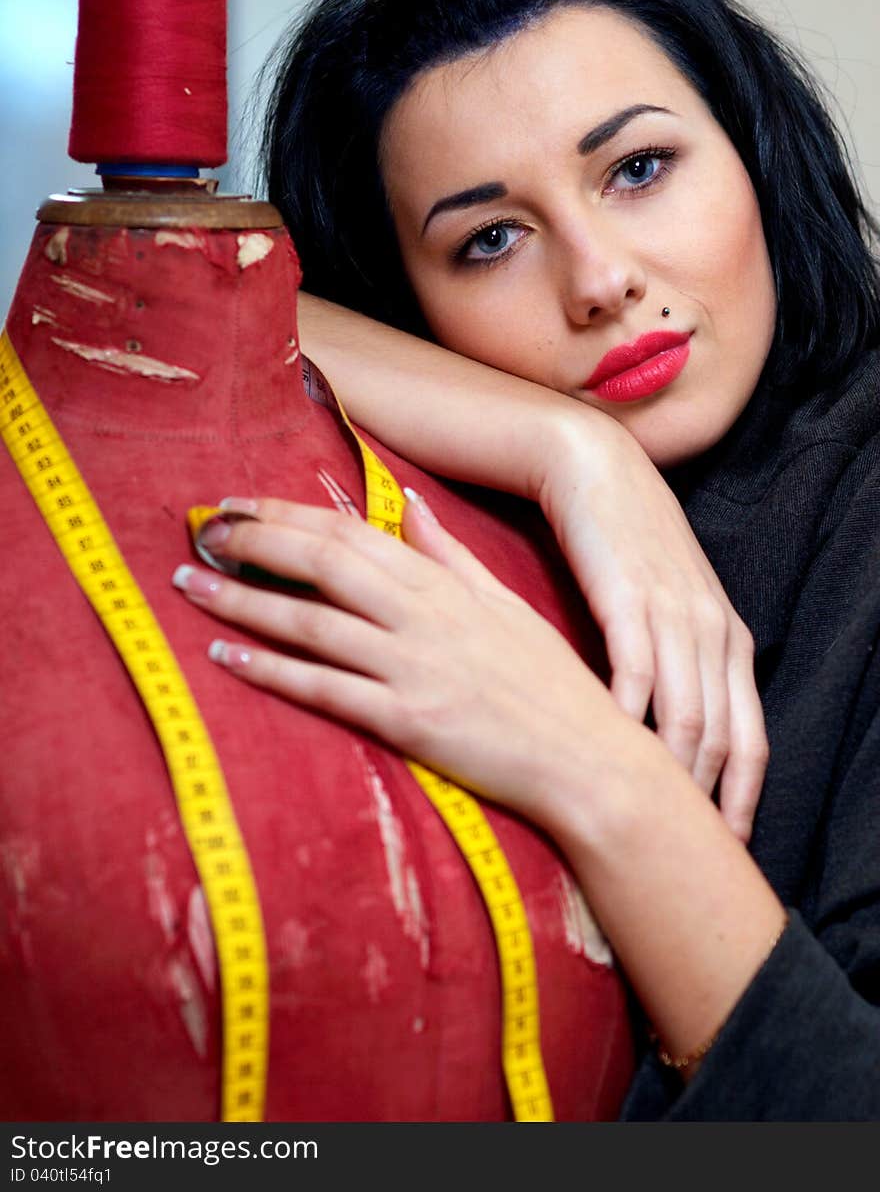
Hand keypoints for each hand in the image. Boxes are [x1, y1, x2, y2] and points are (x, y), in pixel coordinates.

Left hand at [171, 495, 634, 825]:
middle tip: (200, 535)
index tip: (238, 506)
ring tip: (191, 587)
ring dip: (242, 601)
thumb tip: (410, 503)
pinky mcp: (407, 722)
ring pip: (311, 623)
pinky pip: (325, 690)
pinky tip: (228, 655)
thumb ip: (450, 554)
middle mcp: (423, 618)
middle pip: (322, 564)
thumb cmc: (550, 685)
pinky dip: (272, 669)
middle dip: (253, 543)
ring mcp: (413, 669)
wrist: (589, 763)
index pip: (349, 533)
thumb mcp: (505, 603)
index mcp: (443, 585)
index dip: (285, 515)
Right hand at [533, 410, 765, 841]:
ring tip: (645, 823)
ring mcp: (676, 616)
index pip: (751, 741)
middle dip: (706, 804)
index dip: (741, 801)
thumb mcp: (664, 608)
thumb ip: (672, 665)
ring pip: (686, 717)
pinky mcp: (630, 598)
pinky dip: (628, 723)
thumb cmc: (625, 545)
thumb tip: (659, 733)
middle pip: (723, 741)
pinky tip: (611, 755)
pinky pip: (636, 675)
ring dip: (670, 776)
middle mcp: (714, 633)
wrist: (596, 470)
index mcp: (729, 640)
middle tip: (681, 857)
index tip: (723, 849)